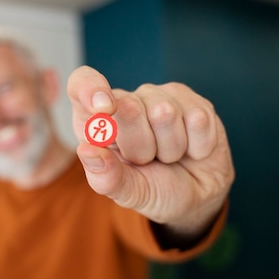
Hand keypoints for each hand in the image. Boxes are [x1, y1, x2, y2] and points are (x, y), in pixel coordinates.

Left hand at [67, 66, 234, 239]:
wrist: (197, 196)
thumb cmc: (153, 188)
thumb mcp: (127, 192)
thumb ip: (105, 176)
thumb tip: (86, 151)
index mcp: (94, 120)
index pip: (81, 83)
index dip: (90, 89)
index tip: (103, 110)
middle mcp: (125, 101)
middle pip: (128, 106)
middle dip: (141, 147)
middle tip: (146, 161)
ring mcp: (159, 97)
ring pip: (165, 114)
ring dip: (170, 149)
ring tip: (168, 157)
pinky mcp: (193, 100)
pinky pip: (197, 119)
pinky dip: (197, 146)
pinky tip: (192, 150)